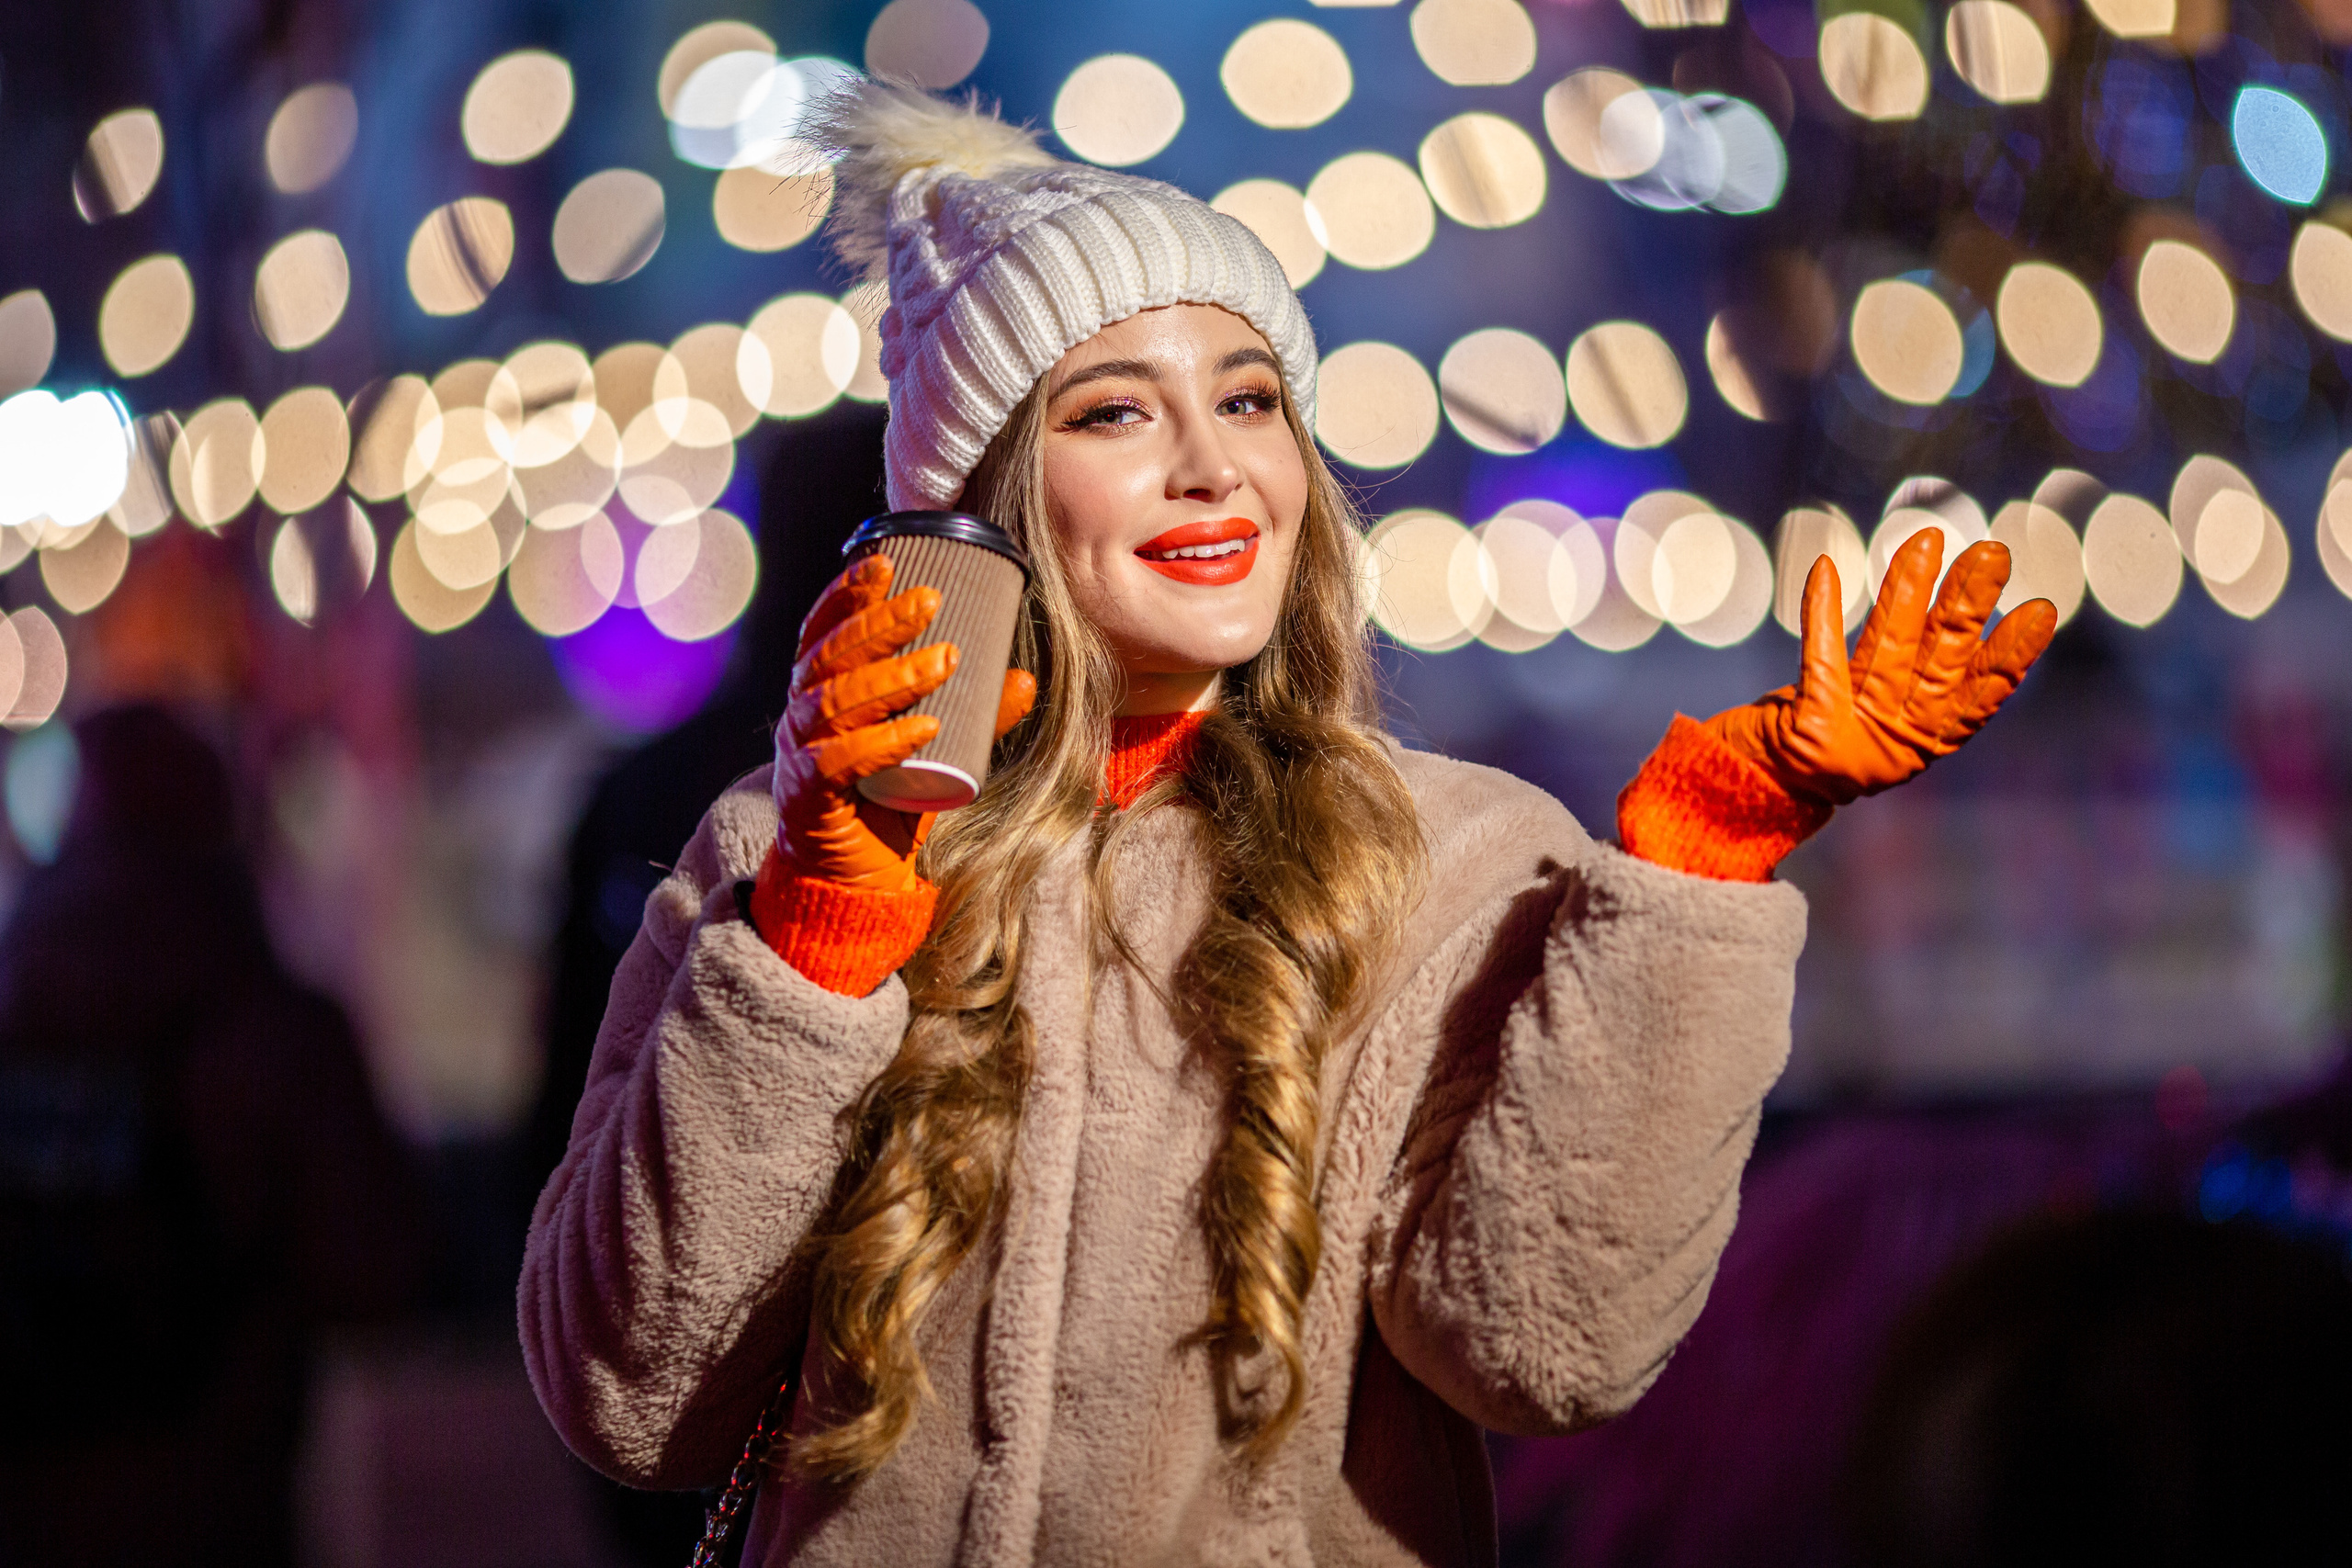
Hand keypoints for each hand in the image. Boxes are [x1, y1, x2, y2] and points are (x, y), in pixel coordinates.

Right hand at [772, 554, 1037, 891]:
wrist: (851, 879)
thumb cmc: (887, 800)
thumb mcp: (937, 748)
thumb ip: (976, 715)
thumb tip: (1023, 676)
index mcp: (820, 690)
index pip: (823, 629)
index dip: (847, 592)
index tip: (885, 559)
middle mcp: (802, 715)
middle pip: (829, 656)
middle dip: (879, 622)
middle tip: (930, 600)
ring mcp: (800, 755)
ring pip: (834, 702)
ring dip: (892, 676)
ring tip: (945, 660)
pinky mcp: (809, 797)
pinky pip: (838, 762)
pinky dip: (883, 742)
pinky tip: (924, 726)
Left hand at [1703, 531, 2056, 806]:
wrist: (1742, 788)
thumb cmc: (1804, 743)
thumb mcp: (1863, 714)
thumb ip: (1904, 675)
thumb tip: (1945, 605)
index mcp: (1917, 742)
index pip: (1976, 697)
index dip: (2010, 657)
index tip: (2041, 611)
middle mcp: (1892, 741)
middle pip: (1937, 663)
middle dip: (1966, 607)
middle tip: (1992, 553)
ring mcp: (1852, 738)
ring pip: (1888, 649)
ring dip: (1908, 591)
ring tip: (1926, 540)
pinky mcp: (1808, 729)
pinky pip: (1818, 655)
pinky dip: (1822, 610)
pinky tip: (1826, 567)